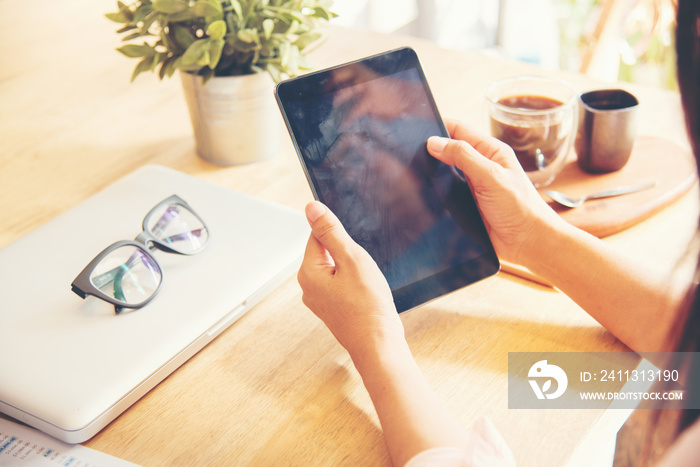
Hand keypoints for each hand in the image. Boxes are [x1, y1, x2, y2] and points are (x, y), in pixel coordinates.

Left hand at [298, 201, 403, 357]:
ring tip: (366, 285)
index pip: (318, 236)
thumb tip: (311, 208)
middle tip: (363, 270)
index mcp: (308, 272)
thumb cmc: (367, 305)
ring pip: (336, 270)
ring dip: (353, 270)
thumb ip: (330, 232)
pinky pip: (341, 286)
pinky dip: (354, 284)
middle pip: (327, 253)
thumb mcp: (351, 259)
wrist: (378, 344)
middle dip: (348, 254)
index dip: (340, 235)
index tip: (355, 247)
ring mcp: (320, 300)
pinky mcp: (333, 309)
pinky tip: (366, 294)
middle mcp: (308, 287)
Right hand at [427, 119, 561, 265]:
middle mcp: (480, 166)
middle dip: (430, 150)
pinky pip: (444, 194)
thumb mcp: (492, 176)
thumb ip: (464, 157)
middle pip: (448, 150)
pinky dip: (434, 192)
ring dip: (432, 173)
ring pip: (444, 173)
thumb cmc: (520, 208)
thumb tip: (434, 142)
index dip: (438, 127)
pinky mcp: (466, 205)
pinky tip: (423, 193)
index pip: (458, 129)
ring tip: (413, 172)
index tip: (416, 128)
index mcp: (490, 151)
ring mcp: (472, 186)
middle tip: (409, 152)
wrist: (527, 243)